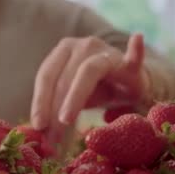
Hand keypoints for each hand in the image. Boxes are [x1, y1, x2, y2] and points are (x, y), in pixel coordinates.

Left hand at [30, 33, 150, 141]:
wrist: (129, 84)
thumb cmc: (96, 89)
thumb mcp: (72, 98)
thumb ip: (56, 109)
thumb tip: (39, 134)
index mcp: (64, 51)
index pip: (46, 75)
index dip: (40, 101)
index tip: (37, 125)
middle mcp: (83, 46)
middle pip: (64, 76)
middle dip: (55, 107)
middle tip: (51, 134)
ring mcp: (107, 52)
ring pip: (87, 71)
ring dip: (74, 97)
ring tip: (66, 119)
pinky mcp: (129, 63)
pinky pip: (133, 58)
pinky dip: (135, 50)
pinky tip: (137, 39)